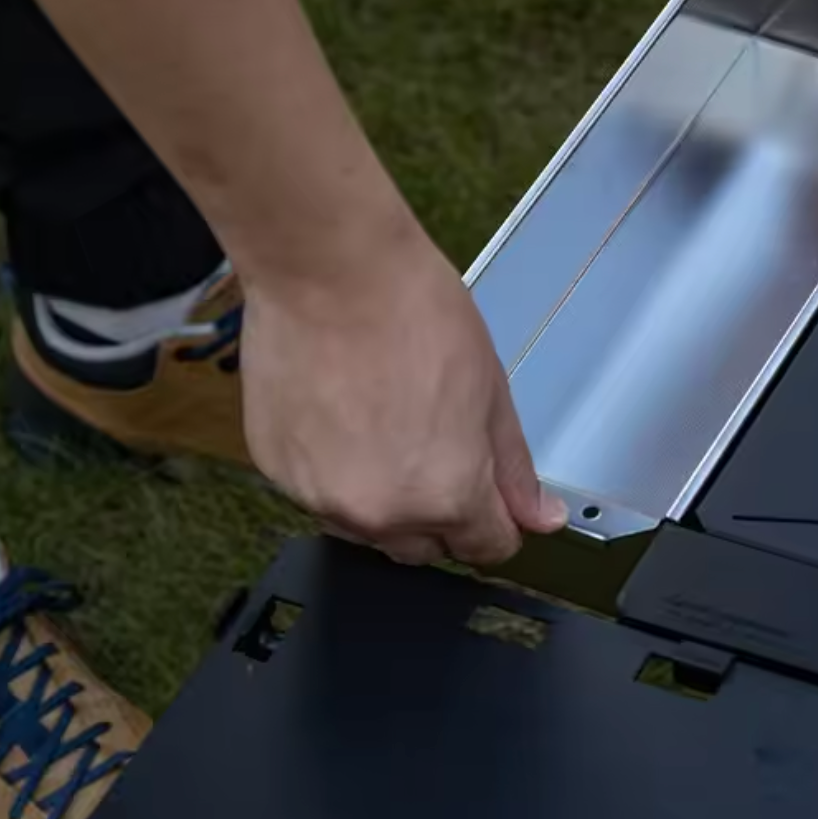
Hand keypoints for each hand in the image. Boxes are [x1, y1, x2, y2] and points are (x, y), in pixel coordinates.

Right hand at [239, 221, 567, 566]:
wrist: (328, 271)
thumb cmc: (412, 312)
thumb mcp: (491, 390)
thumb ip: (513, 468)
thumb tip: (540, 517)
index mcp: (448, 495)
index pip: (486, 547)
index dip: (498, 518)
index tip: (492, 493)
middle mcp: (381, 514)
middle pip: (425, 546)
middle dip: (441, 510)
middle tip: (436, 441)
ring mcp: (321, 498)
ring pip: (368, 524)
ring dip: (384, 494)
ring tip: (385, 418)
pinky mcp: (277, 473)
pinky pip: (320, 493)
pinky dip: (335, 469)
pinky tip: (344, 413)